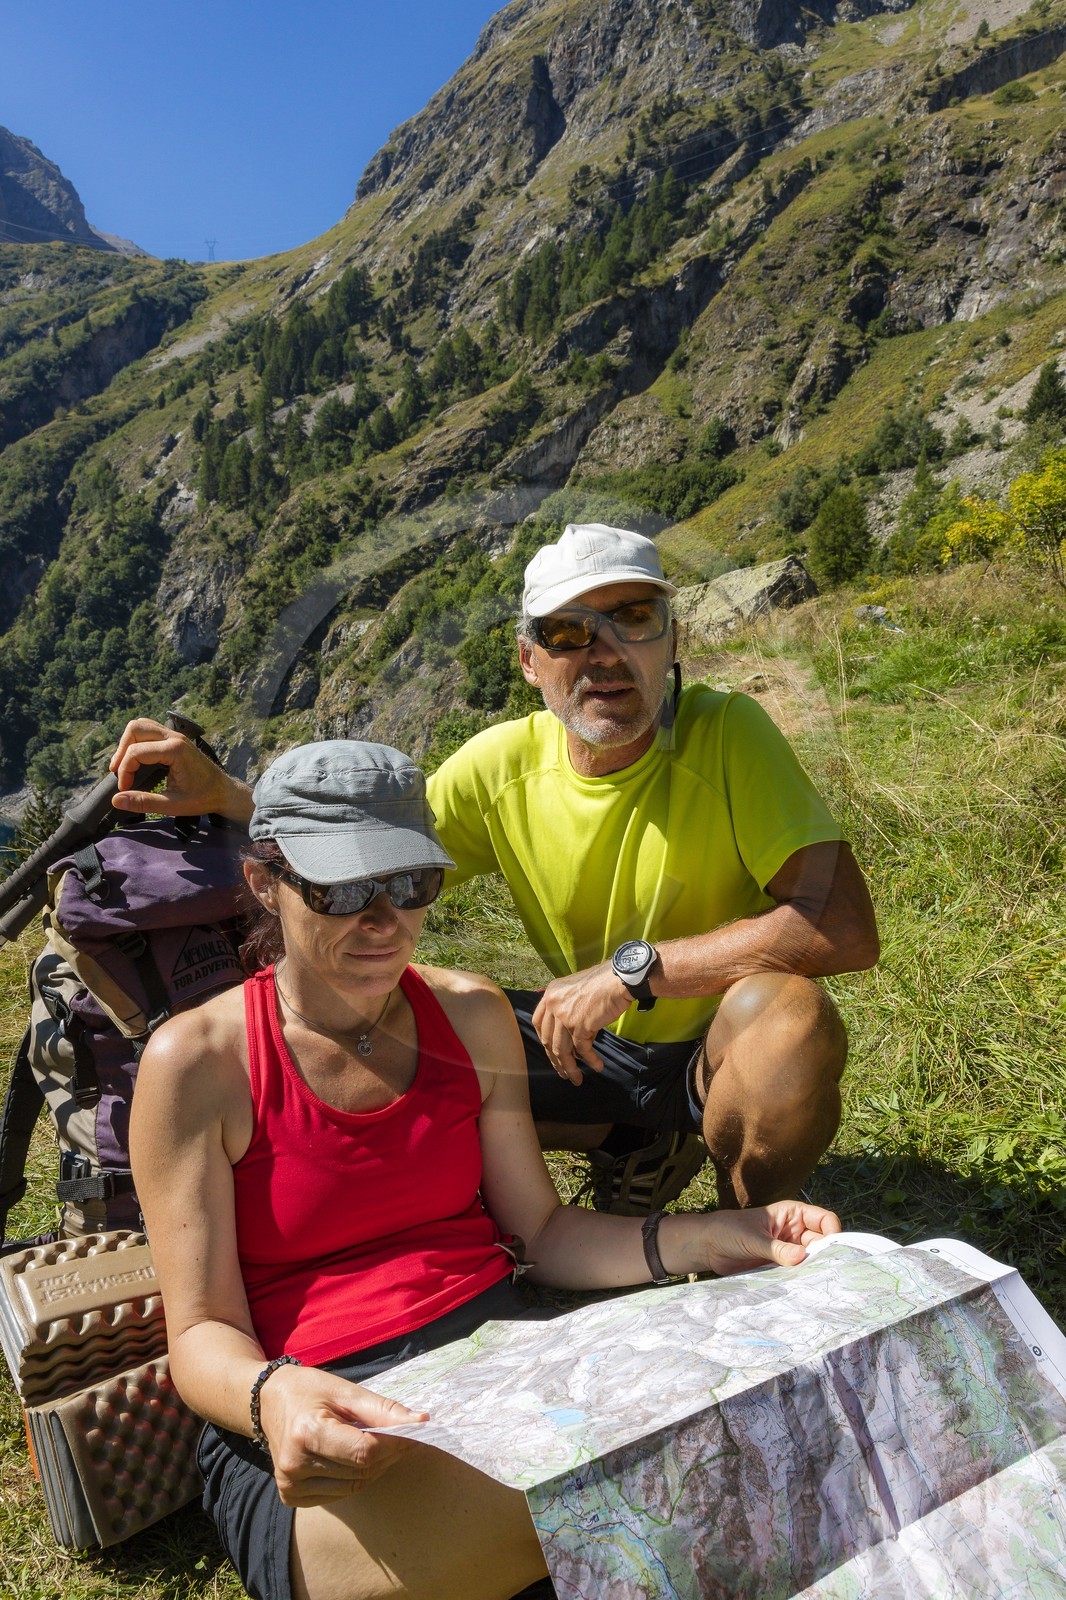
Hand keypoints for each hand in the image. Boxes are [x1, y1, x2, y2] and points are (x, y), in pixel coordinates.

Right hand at [109, 718, 252, 822]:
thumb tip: (116, 800)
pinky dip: (137, 741)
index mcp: (175, 750)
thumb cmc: (202, 798)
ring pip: (141, 725)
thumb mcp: (172, 805)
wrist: (223, 792)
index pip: (136, 752)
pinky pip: (149, 730)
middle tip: (118, 773)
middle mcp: (174, 737)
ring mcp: (175, 735)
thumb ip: (144, 802)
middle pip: (135, 729)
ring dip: (127, 742)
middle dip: (121, 751)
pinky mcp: (174, 739)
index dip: (125, 771)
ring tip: (123, 765)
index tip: (125, 789)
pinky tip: (135, 759)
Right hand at [257, 1362, 428, 1507]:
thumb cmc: (309, 1391)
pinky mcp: (290, 1496)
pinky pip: (338, 1495)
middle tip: (402, 1436)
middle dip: (388, 1455)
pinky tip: (351, 1458)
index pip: (364, 1451)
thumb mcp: (345, 1390)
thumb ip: (382, 1409)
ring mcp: (290, 1484)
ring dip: (374, 1468)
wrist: (267, 1401)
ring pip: (353, 1487)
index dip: (395, 1444)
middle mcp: (295, 1464)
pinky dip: (354, 1479)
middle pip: (361, 1471)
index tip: (415, 1433)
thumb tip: (421, 1423)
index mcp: (307, 1432)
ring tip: (376, 1444)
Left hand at [532, 963, 632, 1082]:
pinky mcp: (580, 1025)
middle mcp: (553, 1004)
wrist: (619, 978)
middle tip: (563, 1073)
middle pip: (548, 1040)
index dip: (544, 1040)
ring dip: (569, 1068)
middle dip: (556, 1060)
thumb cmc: (603, 982)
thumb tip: (571, 1033)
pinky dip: (590, 1060)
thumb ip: (567, 1006)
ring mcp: (564, 1015)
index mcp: (550, 994)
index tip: (551, 1052)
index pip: (538, 1023)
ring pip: (562, 1050)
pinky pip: (582, 1050)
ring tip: (576, 1079)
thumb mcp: (576, 989)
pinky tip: (597, 1066)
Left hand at [666, 1200, 841, 1278]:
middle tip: (826, 1273)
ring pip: (812, 1260)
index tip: (833, 1251)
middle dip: (825, 1256)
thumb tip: (802, 1258)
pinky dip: (801, 1279)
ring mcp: (789, 1249)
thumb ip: (777, 1249)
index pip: (824, 1220)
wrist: (708, 1247)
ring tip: (816, 1283)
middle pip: (822, 1242)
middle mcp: (795, 1231)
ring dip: (814, 1269)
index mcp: (792, 1214)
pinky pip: (798, 1272)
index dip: (833, 1233)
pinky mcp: (781, 1266)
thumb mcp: (753, 1239)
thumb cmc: (729, 1231)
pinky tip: (803, 1289)